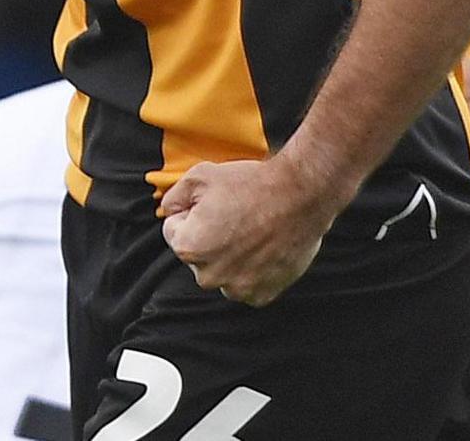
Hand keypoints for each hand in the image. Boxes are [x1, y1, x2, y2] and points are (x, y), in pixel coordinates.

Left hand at [156, 158, 340, 306]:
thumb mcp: (200, 176)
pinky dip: (252, 270)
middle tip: (234, 216)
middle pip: (198, 255)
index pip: (174, 231)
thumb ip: (174, 196)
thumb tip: (169, 210)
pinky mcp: (263, 294)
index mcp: (188, 247)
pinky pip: (247, 284)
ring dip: (230, 257)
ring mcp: (238, 288)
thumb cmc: (252, 184)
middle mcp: (209, 275)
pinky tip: (264, 246)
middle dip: (209, 237)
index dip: (192, 213)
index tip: (214, 205)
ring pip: (222, 272)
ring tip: (251, 230)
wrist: (300, 195)